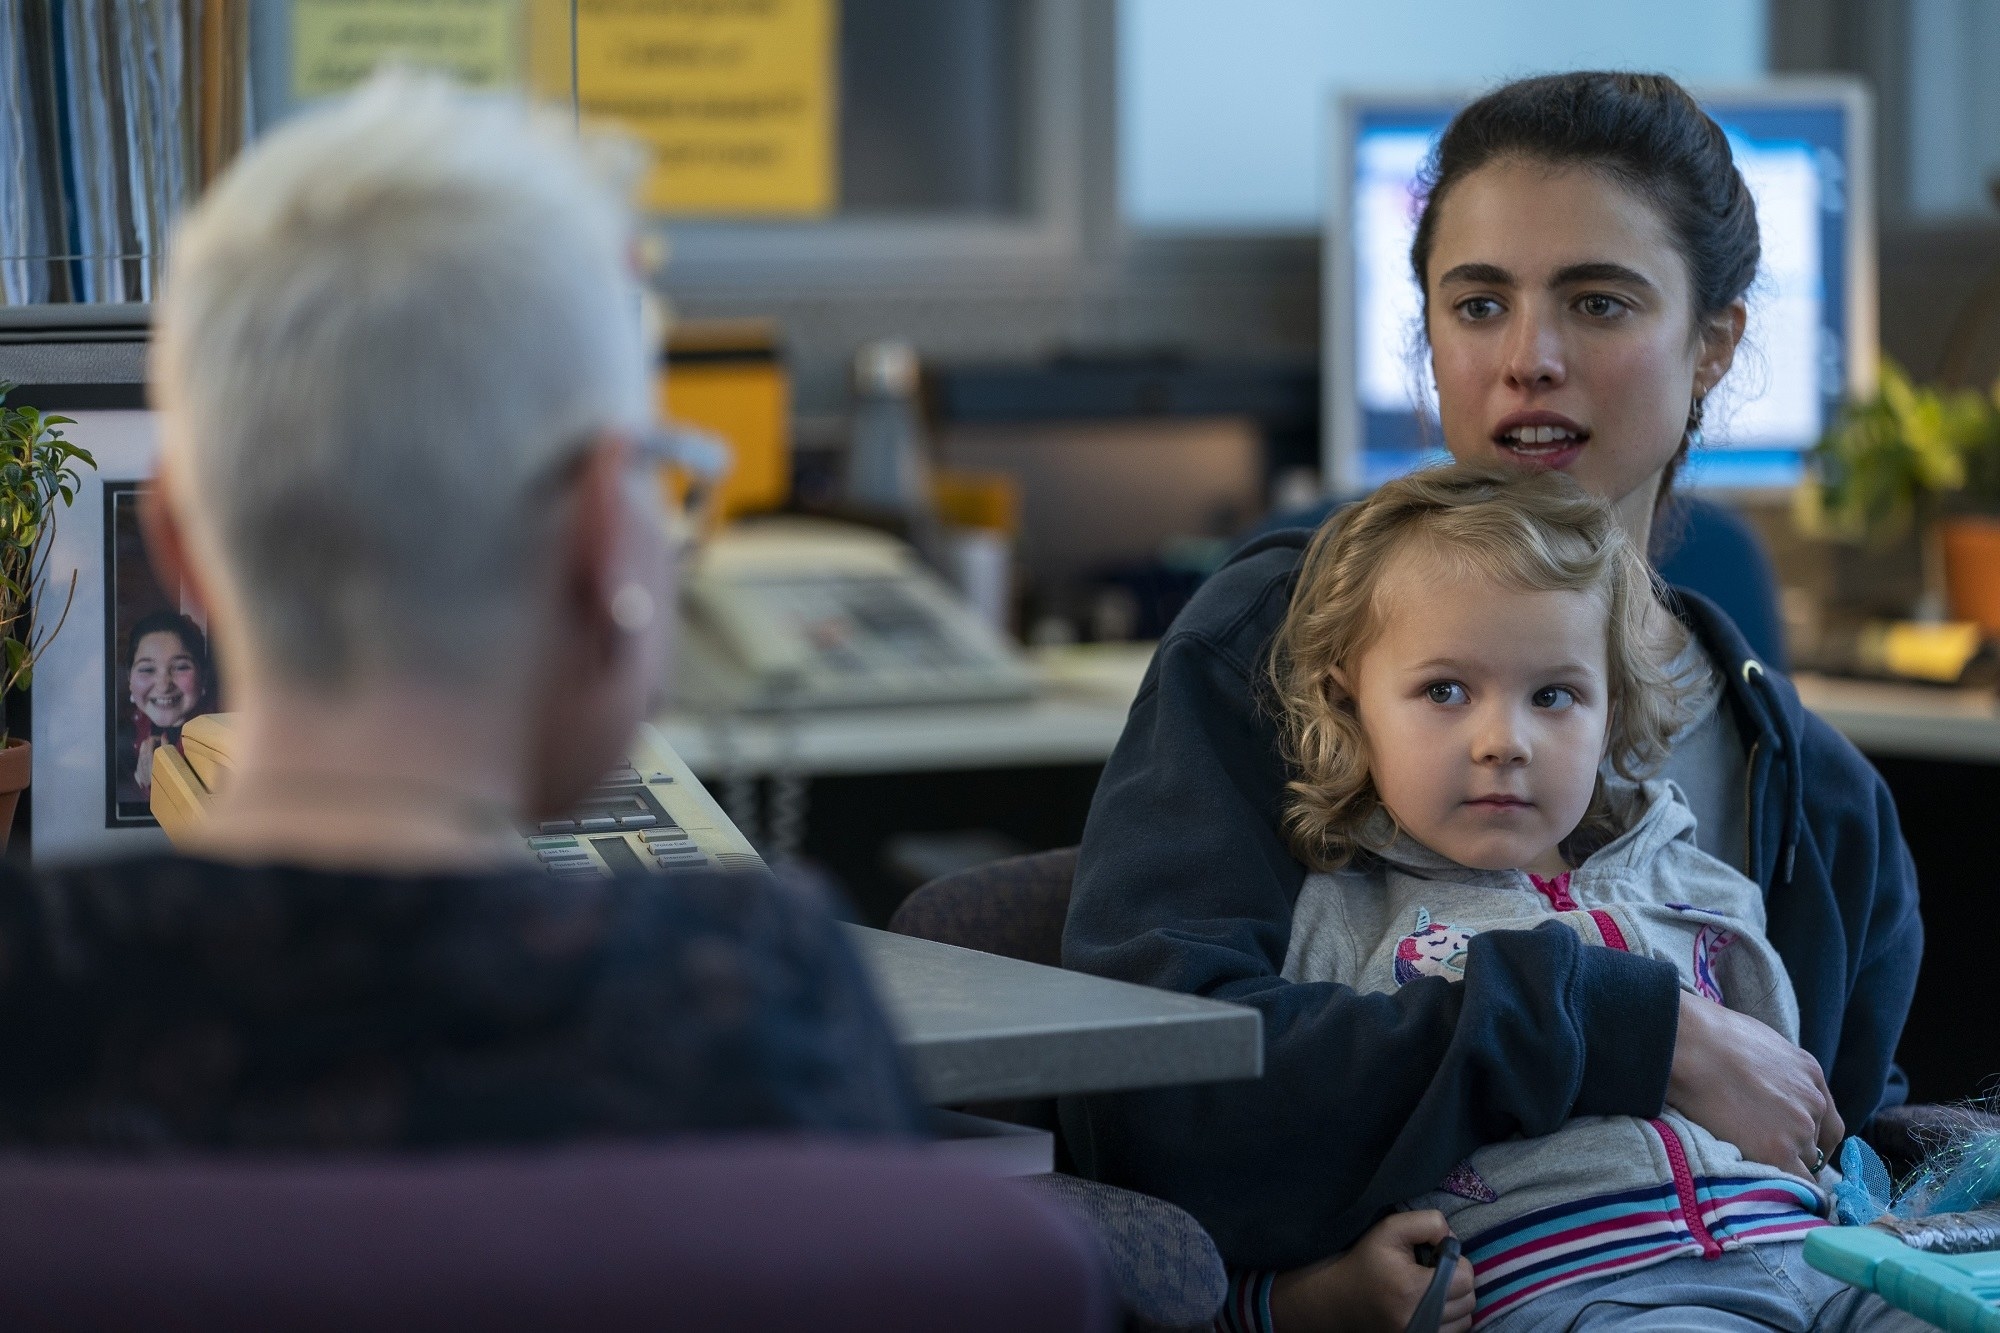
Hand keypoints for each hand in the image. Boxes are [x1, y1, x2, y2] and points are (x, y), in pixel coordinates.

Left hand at [135, 735, 162, 790]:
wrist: (156, 790)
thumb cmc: (164, 774)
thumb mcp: (168, 758)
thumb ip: (165, 745)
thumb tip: (164, 735)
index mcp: (148, 754)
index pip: (149, 740)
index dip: (156, 737)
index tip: (163, 739)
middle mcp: (142, 758)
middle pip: (144, 744)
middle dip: (151, 741)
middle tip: (160, 743)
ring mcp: (139, 764)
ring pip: (142, 752)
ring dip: (148, 749)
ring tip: (157, 752)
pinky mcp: (138, 770)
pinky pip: (141, 760)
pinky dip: (146, 757)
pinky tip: (151, 760)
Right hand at [1269, 1210, 1474, 1332]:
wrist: (1340, 1300)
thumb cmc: (1366, 1261)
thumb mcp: (1390, 1228)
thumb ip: (1427, 1222)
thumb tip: (1454, 1240)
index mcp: (1412, 1289)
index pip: (1465, 1277)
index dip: (1456, 1261)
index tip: (1435, 1257)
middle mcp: (1419, 1319)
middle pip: (1468, 1298)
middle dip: (1457, 1280)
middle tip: (1432, 1272)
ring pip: (1465, 1317)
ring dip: (1455, 1300)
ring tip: (1431, 1289)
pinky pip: (1455, 1331)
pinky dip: (1450, 1318)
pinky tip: (1431, 1305)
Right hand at [1669, 989, 1842, 1179]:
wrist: (1688, 1044)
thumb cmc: (1705, 1034)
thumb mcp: (1756, 1043)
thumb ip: (1772, 1070)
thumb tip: (1758, 1085)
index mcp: (1809, 1073)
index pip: (1827, 1122)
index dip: (1811, 1139)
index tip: (1793, 1149)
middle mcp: (1813, 1102)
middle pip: (1814, 1146)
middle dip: (1791, 1153)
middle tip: (1758, 1157)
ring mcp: (1799, 1128)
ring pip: (1802, 1165)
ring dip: (1779, 1168)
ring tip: (1748, 1167)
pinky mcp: (1777, 1152)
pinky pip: (1795, 1184)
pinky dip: (1783, 1190)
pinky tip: (1764, 1190)